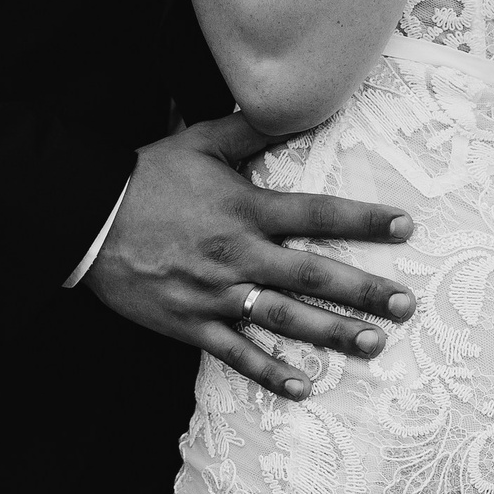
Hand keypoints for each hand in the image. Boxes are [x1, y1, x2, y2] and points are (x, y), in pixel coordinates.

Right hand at [84, 113, 417, 400]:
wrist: (86, 218)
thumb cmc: (146, 177)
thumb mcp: (199, 141)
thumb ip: (251, 130)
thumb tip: (293, 105)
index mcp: (246, 209)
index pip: (318, 214)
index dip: (364, 220)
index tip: (405, 226)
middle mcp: (239, 254)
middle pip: (313, 275)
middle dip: (364, 291)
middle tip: (406, 304)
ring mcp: (216, 294)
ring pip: (285, 319)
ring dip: (331, 334)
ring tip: (373, 344)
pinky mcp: (191, 324)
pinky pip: (235, 354)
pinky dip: (269, 372)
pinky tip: (303, 387)